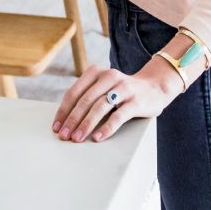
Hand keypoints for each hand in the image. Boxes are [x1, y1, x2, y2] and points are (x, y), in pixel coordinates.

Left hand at [52, 62, 181, 142]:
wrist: (154, 87)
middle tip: (64, 136)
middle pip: (85, 100)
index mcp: (96, 72)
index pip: (74, 92)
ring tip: (77, 138)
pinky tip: (98, 137)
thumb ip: (88, 97)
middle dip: (72, 120)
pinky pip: (119, 116)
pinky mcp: (136, 101)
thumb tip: (65, 120)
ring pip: (100, 107)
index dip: (64, 110)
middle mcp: (109, 76)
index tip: (56, 127)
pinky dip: (107, 127)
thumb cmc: (122, 91)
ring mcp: (123, 88)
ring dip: (86, 124)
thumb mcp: (103, 87)